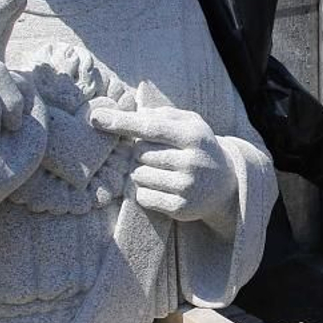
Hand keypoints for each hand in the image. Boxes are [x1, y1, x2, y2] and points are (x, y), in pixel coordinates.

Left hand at [90, 105, 236, 222]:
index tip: (96, 118)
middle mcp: (192, 161)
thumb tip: (133, 113)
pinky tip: (159, 187)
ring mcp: (187, 187)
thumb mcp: (191, 123)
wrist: (226, 185)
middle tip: (155, 155)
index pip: (149, 128)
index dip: (121, 122)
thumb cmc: (199, 148)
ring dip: (140, 172)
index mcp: (193, 136)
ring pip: (138, 175)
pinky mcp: (181, 208)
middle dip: (139, 152)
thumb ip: (163, 114)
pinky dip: (143, 191)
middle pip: (139, 153)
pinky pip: (143, 197)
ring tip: (159, 171)